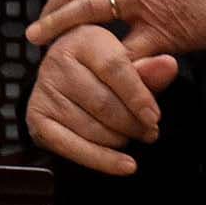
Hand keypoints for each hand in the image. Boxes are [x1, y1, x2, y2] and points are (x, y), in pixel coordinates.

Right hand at [26, 27, 184, 176]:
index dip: (138, 96)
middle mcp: (57, 60)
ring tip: (132, 138)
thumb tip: (169, 66)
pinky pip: (71, 147)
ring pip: (91, 127)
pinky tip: (124, 165)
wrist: (69, 77)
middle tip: (150, 133)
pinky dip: (101, 160)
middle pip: (103, 102)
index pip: (115, 69)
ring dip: (120, 140)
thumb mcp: (130, 62)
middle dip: (132, 124)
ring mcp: (43, 90)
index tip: (155, 118)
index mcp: (83, 39)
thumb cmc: (105, 69)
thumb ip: (150, 68)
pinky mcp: (36, 118)